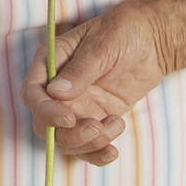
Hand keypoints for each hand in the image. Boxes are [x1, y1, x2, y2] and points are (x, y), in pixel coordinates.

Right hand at [19, 0, 180, 165]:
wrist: (153, 40)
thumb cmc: (124, 31)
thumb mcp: (103, 44)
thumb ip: (80, 70)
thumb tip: (57, 93)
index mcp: (51, 64)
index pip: (32, 94)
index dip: (44, 111)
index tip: (68, 119)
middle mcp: (58, 89)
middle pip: (46, 124)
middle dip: (68, 134)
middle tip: (97, 128)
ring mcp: (77, 106)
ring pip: (66, 140)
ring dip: (89, 143)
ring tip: (117, 125)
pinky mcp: (97, 118)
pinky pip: (88, 146)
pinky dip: (97, 154)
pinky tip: (113, 151)